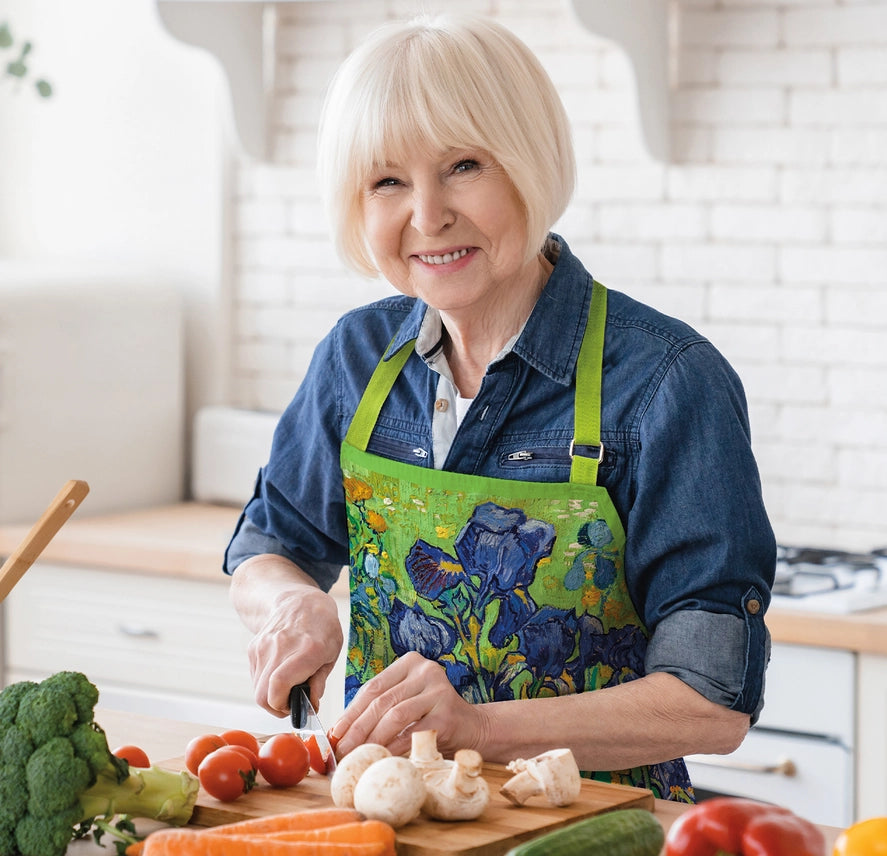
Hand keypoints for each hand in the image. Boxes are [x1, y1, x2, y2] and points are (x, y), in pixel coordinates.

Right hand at [246, 586, 342, 716]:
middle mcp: (281, 647)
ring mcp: (263, 646)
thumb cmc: (323, 628)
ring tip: (288, 687)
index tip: (296, 707)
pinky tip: (280, 673)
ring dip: (271, 697)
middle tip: (291, 703)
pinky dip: (266, 684)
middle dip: (277, 707)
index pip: (280, 684)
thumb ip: (320, 681)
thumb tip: (310, 706)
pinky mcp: (253, 648)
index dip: (284, 705)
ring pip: (257, 690)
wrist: (300, 602)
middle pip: (264, 695)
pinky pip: (256, 678)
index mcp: (307, 649)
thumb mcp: (332, 653)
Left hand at [331, 652, 484, 757]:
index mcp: (410, 663)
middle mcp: (425, 670)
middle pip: (381, 701)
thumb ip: (379, 708)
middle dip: (357, 728)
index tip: (335, 734)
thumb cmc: (431, 716)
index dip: (351, 712)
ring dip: (372, 739)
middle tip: (342, 749)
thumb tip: (340, 731)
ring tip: (358, 756)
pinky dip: (393, 747)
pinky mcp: (446, 713)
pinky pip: (412, 732)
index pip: (373, 687)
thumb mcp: (405, 701)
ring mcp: (438, 690)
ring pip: (395, 715)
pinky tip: (382, 758)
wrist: (472, 727)